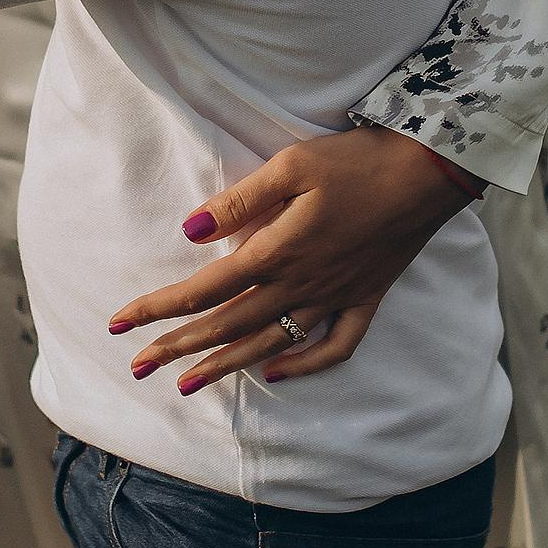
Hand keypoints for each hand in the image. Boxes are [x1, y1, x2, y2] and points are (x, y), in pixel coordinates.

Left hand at [107, 126, 477, 394]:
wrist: (429, 172)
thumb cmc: (356, 161)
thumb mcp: (291, 166)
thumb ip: (239, 202)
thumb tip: (189, 231)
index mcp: (279, 253)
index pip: (204, 289)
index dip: (158, 308)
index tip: (118, 323)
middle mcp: (303, 285)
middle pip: (228, 324)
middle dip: (177, 347)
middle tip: (136, 367)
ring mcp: (336, 297)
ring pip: (270, 344)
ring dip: (225, 366)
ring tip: (186, 386)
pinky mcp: (366, 298)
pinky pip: (333, 346)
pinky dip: (304, 365)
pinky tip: (277, 373)